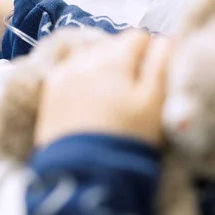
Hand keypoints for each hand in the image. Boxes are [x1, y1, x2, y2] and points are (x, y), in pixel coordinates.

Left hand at [35, 31, 170, 147]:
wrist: (84, 177)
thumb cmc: (127, 140)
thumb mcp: (155, 103)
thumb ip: (162, 64)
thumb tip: (165, 38)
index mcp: (113, 58)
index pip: (138, 37)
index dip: (150, 55)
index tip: (153, 80)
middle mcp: (83, 58)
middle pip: (111, 45)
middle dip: (125, 60)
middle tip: (133, 93)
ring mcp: (62, 74)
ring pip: (89, 56)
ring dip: (102, 68)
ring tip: (110, 99)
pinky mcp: (49, 93)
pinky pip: (69, 72)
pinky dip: (81, 79)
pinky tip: (88, 102)